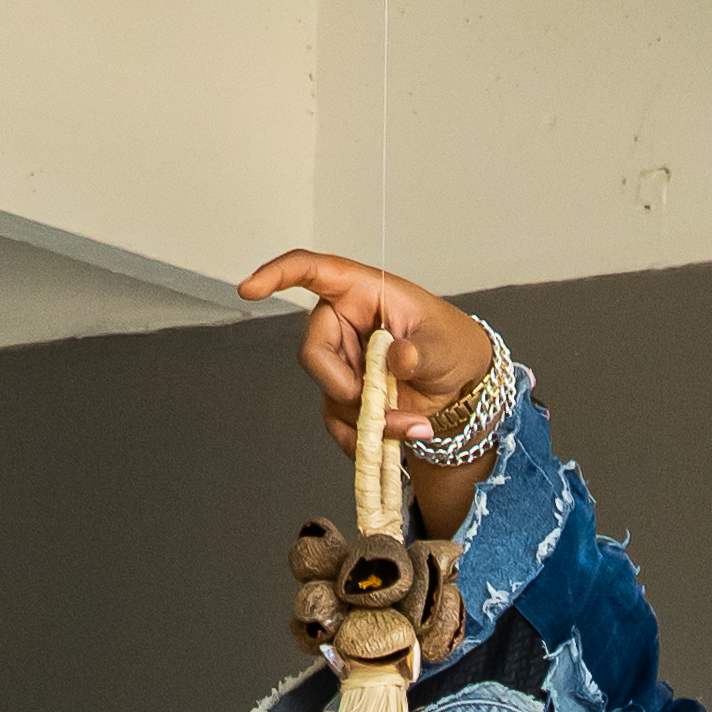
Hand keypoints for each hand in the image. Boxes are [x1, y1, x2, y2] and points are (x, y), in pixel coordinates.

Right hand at [238, 252, 498, 529]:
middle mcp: (343, 324)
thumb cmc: (450, 344)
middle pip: (314, 353)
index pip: (311, 272)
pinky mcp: (347, 397)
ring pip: (329, 395)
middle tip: (379, 402)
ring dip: (366, 419)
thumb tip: (397, 357)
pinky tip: (391, 440)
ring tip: (410, 424)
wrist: (462, 384)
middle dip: (343, 385)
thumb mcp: (441, 342)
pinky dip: (362, 438)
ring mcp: (343, 362)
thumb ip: (418, 350)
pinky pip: (338, 422)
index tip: (248, 289)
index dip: (277, 276)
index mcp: (362, 291)